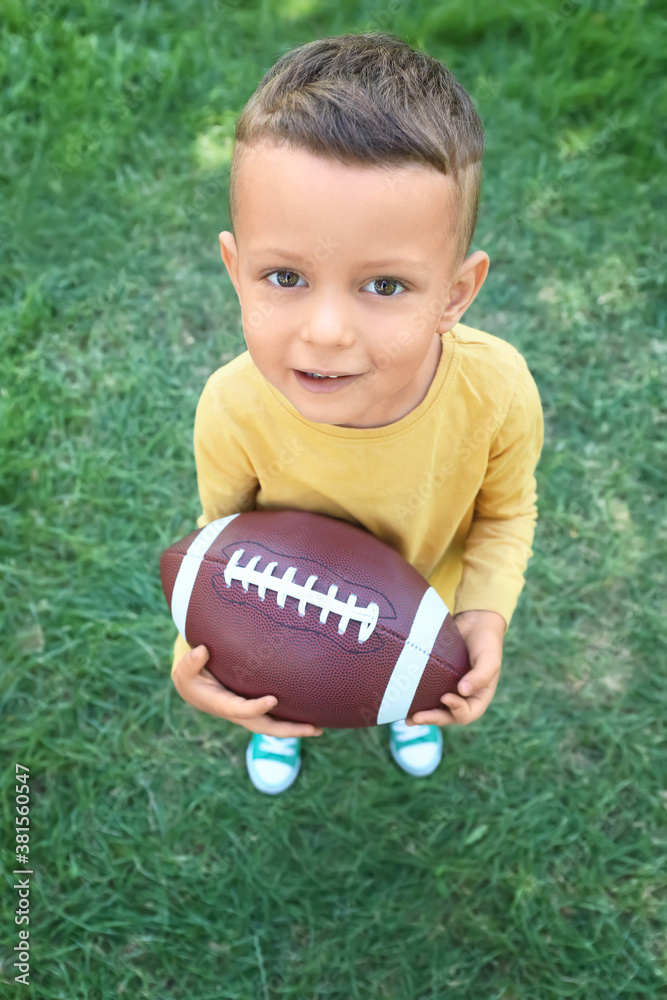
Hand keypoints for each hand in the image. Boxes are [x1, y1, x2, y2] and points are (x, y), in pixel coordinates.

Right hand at [171, 645, 323, 737]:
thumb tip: (202, 652)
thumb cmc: (191, 674)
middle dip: (288, 730)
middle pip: (264, 726)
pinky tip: (312, 715)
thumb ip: (189, 663)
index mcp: (221, 705)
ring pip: (273, 724)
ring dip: (295, 728)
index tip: (272, 700)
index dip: (255, 708)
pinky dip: (291, 718)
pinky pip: (275, 716)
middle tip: (312, 728)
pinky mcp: (255, 707)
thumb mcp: (184, 669)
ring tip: (319, 728)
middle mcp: (238, 713)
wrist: (194, 684)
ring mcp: (248, 712)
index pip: (240, 710)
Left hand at [405, 609, 504, 727]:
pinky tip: (403, 701)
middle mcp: (463, 698)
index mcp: (478, 698)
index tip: (445, 697)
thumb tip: (462, 692)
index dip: (456, 710)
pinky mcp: (436, 681)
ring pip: (435, 709)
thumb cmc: (486, 642)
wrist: (474, 624)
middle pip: (447, 716)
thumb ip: (480, 676)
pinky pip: (426, 694)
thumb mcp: (489, 658)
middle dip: (432, 718)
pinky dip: (416, 699)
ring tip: (407, 718)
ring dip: (422, 715)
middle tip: (416, 718)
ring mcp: (449, 690)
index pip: (468, 714)